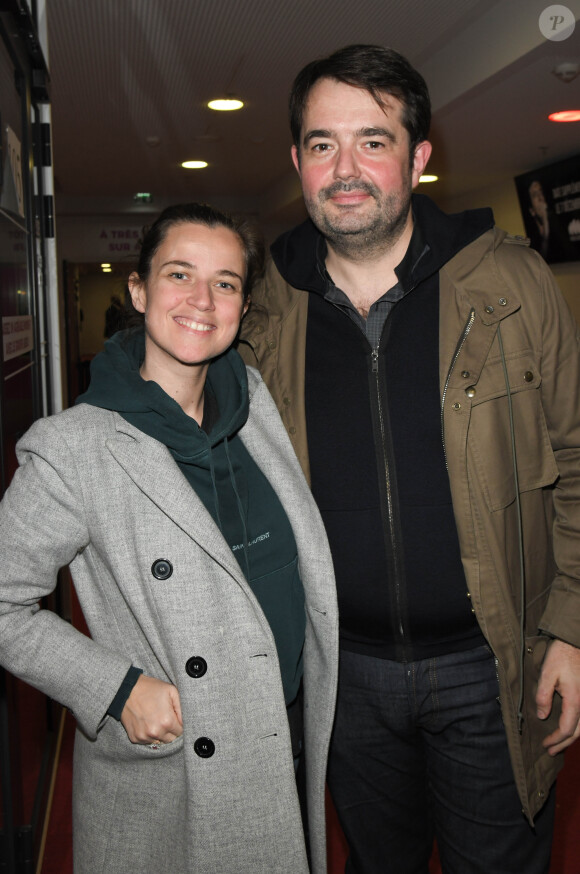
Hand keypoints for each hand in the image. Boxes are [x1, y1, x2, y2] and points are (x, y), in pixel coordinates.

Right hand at [121, 674, 182, 744]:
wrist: (127, 690)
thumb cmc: (151, 689)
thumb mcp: (172, 691)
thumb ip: (182, 708)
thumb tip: (188, 721)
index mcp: (166, 721)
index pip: (181, 732)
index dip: (179, 724)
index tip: (175, 717)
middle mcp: (155, 732)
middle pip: (171, 739)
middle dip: (171, 730)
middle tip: (165, 717)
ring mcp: (144, 736)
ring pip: (159, 741)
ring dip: (160, 733)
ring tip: (155, 718)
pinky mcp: (135, 738)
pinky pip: (147, 741)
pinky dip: (149, 734)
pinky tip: (147, 722)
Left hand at [536, 639, 579, 755]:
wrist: (575, 642)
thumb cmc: (562, 656)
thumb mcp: (547, 673)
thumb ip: (543, 696)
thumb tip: (542, 715)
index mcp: (575, 700)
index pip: (567, 728)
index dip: (556, 739)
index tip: (545, 744)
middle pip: (577, 732)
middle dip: (564, 743)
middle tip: (551, 751)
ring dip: (572, 737)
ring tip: (559, 744)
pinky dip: (577, 727)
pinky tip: (570, 728)